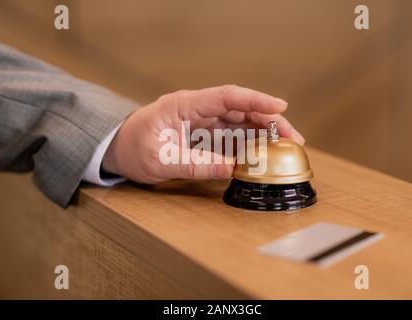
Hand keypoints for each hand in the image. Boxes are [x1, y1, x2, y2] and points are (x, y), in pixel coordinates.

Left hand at [102, 85, 304, 182]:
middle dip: (268, 119)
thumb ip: (193, 164)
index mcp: (184, 105)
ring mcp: (202, 120)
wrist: (118, 149)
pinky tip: (265, 149)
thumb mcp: (159, 161)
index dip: (255, 100)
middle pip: (240, 108)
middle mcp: (197, 109)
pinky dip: (250, 141)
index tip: (280, 107)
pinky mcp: (204, 133)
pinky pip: (232, 134)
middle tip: (293, 137)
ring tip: (287, 144)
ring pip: (240, 120)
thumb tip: (230, 169)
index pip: (226, 96)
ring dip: (263, 130)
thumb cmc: (133, 149)